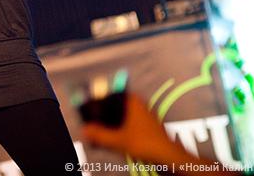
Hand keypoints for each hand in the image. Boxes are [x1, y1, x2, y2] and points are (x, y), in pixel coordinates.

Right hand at [82, 93, 216, 167]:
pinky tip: (112, 139)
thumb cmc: (147, 143)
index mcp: (132, 100)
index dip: (95, 104)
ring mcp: (143, 113)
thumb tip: (84, 130)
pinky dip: (118, 129)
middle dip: (101, 117)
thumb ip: (99, 135)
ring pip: (120, 116)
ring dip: (109, 125)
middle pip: (113, 106)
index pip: (107, 95)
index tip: (85, 112)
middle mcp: (138, 103)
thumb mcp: (118, 140)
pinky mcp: (146, 125)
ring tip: (100, 134)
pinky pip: (126, 123)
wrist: (169, 157)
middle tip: (91, 126)